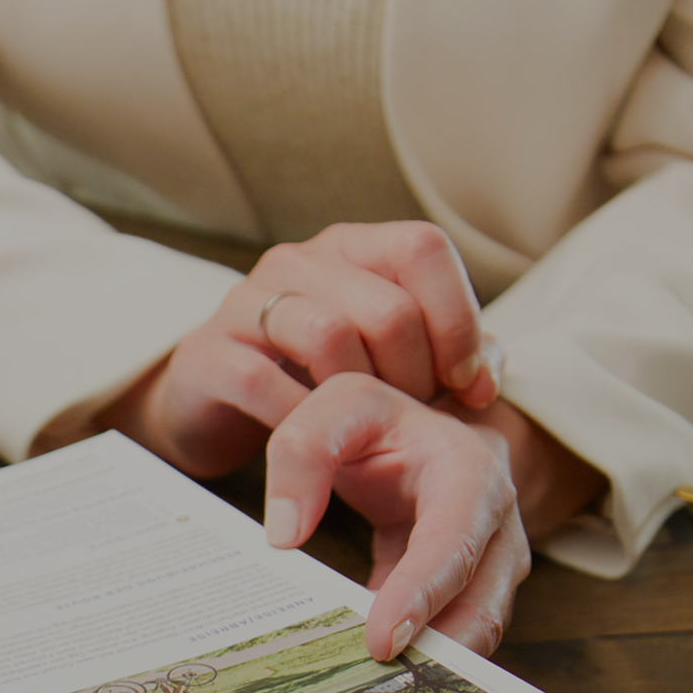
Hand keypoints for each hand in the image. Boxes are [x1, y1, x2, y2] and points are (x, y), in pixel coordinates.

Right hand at [101, 221, 501, 477]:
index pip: (422, 248)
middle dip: (415, 376)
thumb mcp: (390, 360)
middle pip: (386, 307)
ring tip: (365, 427)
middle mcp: (298, 262)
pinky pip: (264, 382)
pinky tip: (319, 444)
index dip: (458, 320)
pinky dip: (303, 419)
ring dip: (362, 397)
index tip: (468, 385)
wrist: (218, 404)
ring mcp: (245, 303)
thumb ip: (450, 357)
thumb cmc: (317, 379)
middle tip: (412, 416)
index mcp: (352, 248)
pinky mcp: (206, 353)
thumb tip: (487, 378)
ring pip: (328, 334)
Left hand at [263, 373, 531, 658]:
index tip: (382, 641)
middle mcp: (495, 522)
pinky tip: (373, 684)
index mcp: (470, 471)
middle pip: (481, 600)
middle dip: (438, 649)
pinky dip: (420, 658)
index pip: (453, 541)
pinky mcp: (464, 591)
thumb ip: (303, 451)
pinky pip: (450, 632)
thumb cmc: (380, 419)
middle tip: (381, 690)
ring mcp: (490, 561)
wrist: (417, 430)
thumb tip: (284, 535)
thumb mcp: (338, 404)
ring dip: (434, 665)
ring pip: (476, 627)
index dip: (422, 593)